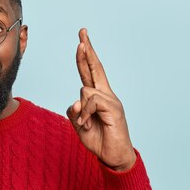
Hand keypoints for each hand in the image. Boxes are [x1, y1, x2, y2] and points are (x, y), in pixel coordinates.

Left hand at [66, 28, 135, 171]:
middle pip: (95, 68)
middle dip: (87, 50)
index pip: (90, 72)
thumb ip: (75, 112)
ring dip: (81, 110)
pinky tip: (87, 124)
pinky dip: (85, 114)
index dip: (85, 57)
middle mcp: (106, 95)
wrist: (114, 156)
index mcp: (98, 97)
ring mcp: (112, 101)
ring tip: (85, 124)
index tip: (82, 40)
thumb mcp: (79, 125)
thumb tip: (76, 101)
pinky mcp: (114, 108)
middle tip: (82, 32)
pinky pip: (92, 102)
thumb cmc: (99, 141)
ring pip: (86, 90)